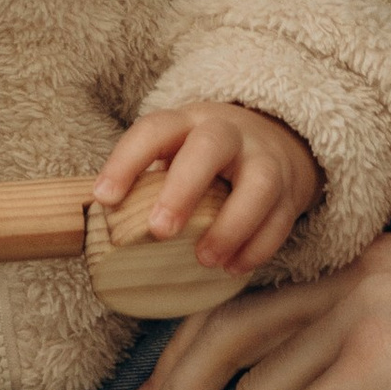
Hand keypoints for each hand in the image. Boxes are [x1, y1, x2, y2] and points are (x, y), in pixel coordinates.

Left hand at [93, 104, 321, 279]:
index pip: (155, 129)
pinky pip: (281, 218)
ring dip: (230, 225)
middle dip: (184, 188)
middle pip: (210, 146)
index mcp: (189, 122)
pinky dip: (258, 247)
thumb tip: (99, 226)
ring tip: (204, 260)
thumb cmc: (207, 157)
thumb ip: (148, 181)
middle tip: (160, 230)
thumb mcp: (177, 153)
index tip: (104, 198)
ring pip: (258, 183)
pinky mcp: (290, 190)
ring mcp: (265, 159)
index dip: (126, 161)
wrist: (277, 141)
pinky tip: (233, 267)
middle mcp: (229, 133)